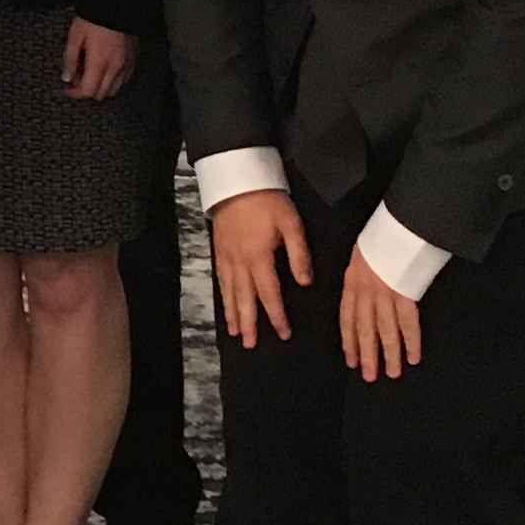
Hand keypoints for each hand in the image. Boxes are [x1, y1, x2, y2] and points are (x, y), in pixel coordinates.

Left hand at [60, 19, 136, 99]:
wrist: (117, 4)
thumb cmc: (95, 18)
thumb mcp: (75, 36)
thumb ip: (69, 60)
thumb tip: (66, 77)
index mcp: (99, 63)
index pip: (88, 91)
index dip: (75, 93)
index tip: (67, 88)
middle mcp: (115, 67)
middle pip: (102, 94)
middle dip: (87, 91)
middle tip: (77, 80)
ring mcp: (127, 64)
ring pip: (115, 88)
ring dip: (101, 86)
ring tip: (90, 73)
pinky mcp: (134, 58)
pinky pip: (124, 78)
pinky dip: (114, 79)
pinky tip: (105, 69)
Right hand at [209, 188, 311, 347]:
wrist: (237, 180)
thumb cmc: (268, 201)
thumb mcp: (291, 224)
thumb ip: (299, 254)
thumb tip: (304, 282)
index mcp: (259, 257)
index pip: (269, 294)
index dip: (277, 315)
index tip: (283, 333)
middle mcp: (239, 262)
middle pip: (244, 299)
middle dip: (249, 323)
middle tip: (251, 344)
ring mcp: (226, 257)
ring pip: (230, 292)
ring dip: (233, 314)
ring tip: (237, 333)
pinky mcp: (219, 250)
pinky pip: (220, 279)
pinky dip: (223, 296)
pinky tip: (226, 305)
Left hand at [337, 251, 423, 382]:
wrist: (401, 225)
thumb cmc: (381, 238)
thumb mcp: (360, 256)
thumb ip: (360, 279)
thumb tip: (362, 297)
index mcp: (352, 282)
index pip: (347, 318)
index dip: (349, 341)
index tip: (351, 360)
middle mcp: (366, 291)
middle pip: (365, 329)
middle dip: (367, 354)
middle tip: (369, 376)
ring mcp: (387, 294)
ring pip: (386, 330)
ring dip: (389, 354)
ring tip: (393, 373)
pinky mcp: (407, 293)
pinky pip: (409, 323)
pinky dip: (412, 341)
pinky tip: (413, 356)